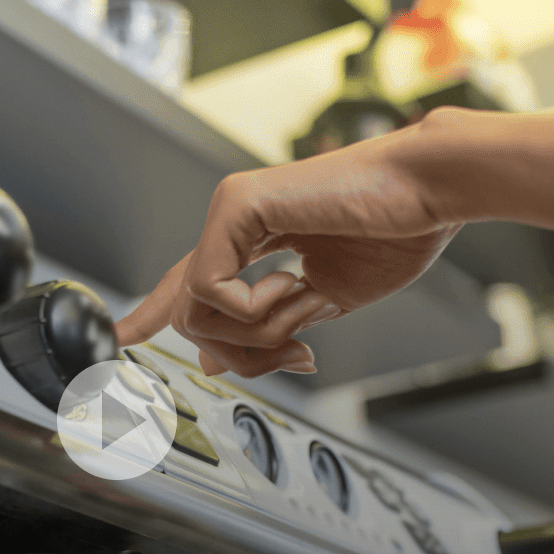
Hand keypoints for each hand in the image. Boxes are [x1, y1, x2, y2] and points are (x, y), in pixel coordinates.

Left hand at [113, 130, 461, 377]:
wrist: (433, 194)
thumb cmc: (398, 233)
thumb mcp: (322, 304)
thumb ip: (268, 329)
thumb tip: (214, 359)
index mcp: (256, 239)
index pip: (192, 283)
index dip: (153, 312)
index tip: (121, 338)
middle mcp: (235, 221)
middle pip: (189, 311)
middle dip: (239, 352)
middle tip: (297, 352)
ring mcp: (231, 210)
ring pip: (195, 309)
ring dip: (255, 333)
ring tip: (304, 306)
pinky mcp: (235, 206)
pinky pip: (211, 290)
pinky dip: (255, 309)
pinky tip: (294, 285)